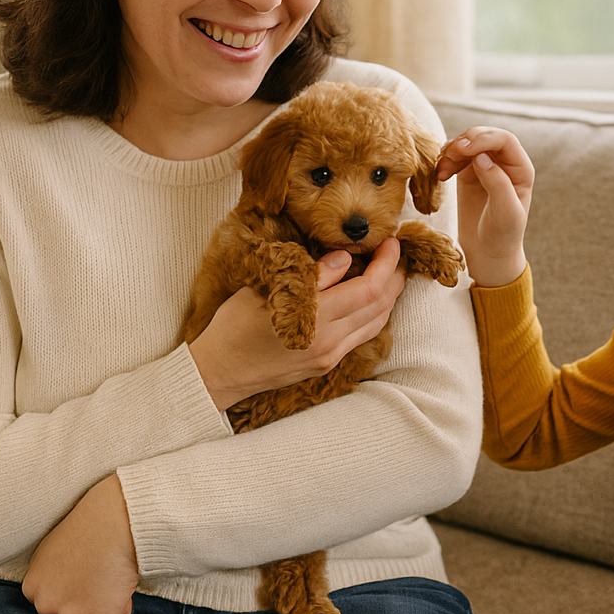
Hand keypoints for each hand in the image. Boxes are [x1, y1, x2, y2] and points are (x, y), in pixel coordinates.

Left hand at [22, 474, 138, 613]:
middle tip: (101, 579)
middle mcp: (45, 604)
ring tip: (112, 580)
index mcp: (32, 586)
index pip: (50, 608)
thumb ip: (53, 576)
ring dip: (104, 613)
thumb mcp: (56, 548)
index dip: (73, 595)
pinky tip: (121, 593)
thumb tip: (64, 590)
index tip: (85, 578)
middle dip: (85, 608)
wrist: (117, 518)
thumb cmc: (93, 523)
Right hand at [191, 237, 405, 410]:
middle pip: (380, 307)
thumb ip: (312, 275)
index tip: (390, 241)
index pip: (368, 289)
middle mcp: (329, 341)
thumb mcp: (268, 289)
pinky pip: (362, 336)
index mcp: (315, 319)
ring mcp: (330, 356)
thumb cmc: (234, 326)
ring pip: (376, 324)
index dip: (386, 263)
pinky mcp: (326, 364)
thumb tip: (344, 258)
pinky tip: (370, 299)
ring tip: (389, 272)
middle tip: (394, 253)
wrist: (219, 372)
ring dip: (388, 297)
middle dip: (394, 277)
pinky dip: (373, 314)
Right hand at [437, 127, 533, 286]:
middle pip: (485, 136)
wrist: (488, 252)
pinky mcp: (468, 173)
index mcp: (521, 169)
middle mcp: (505, 163)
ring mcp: (485, 166)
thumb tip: (482, 157)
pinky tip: (440, 174)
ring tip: (442, 169)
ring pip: (468, 143)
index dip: (485, 138)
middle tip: (450, 153)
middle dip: (466, 140)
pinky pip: (456, 156)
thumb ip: (497, 183)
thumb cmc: (503, 234)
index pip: (504, 140)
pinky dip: (445, 160)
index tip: (465, 149)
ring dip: (452, 150)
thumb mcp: (505, 212)